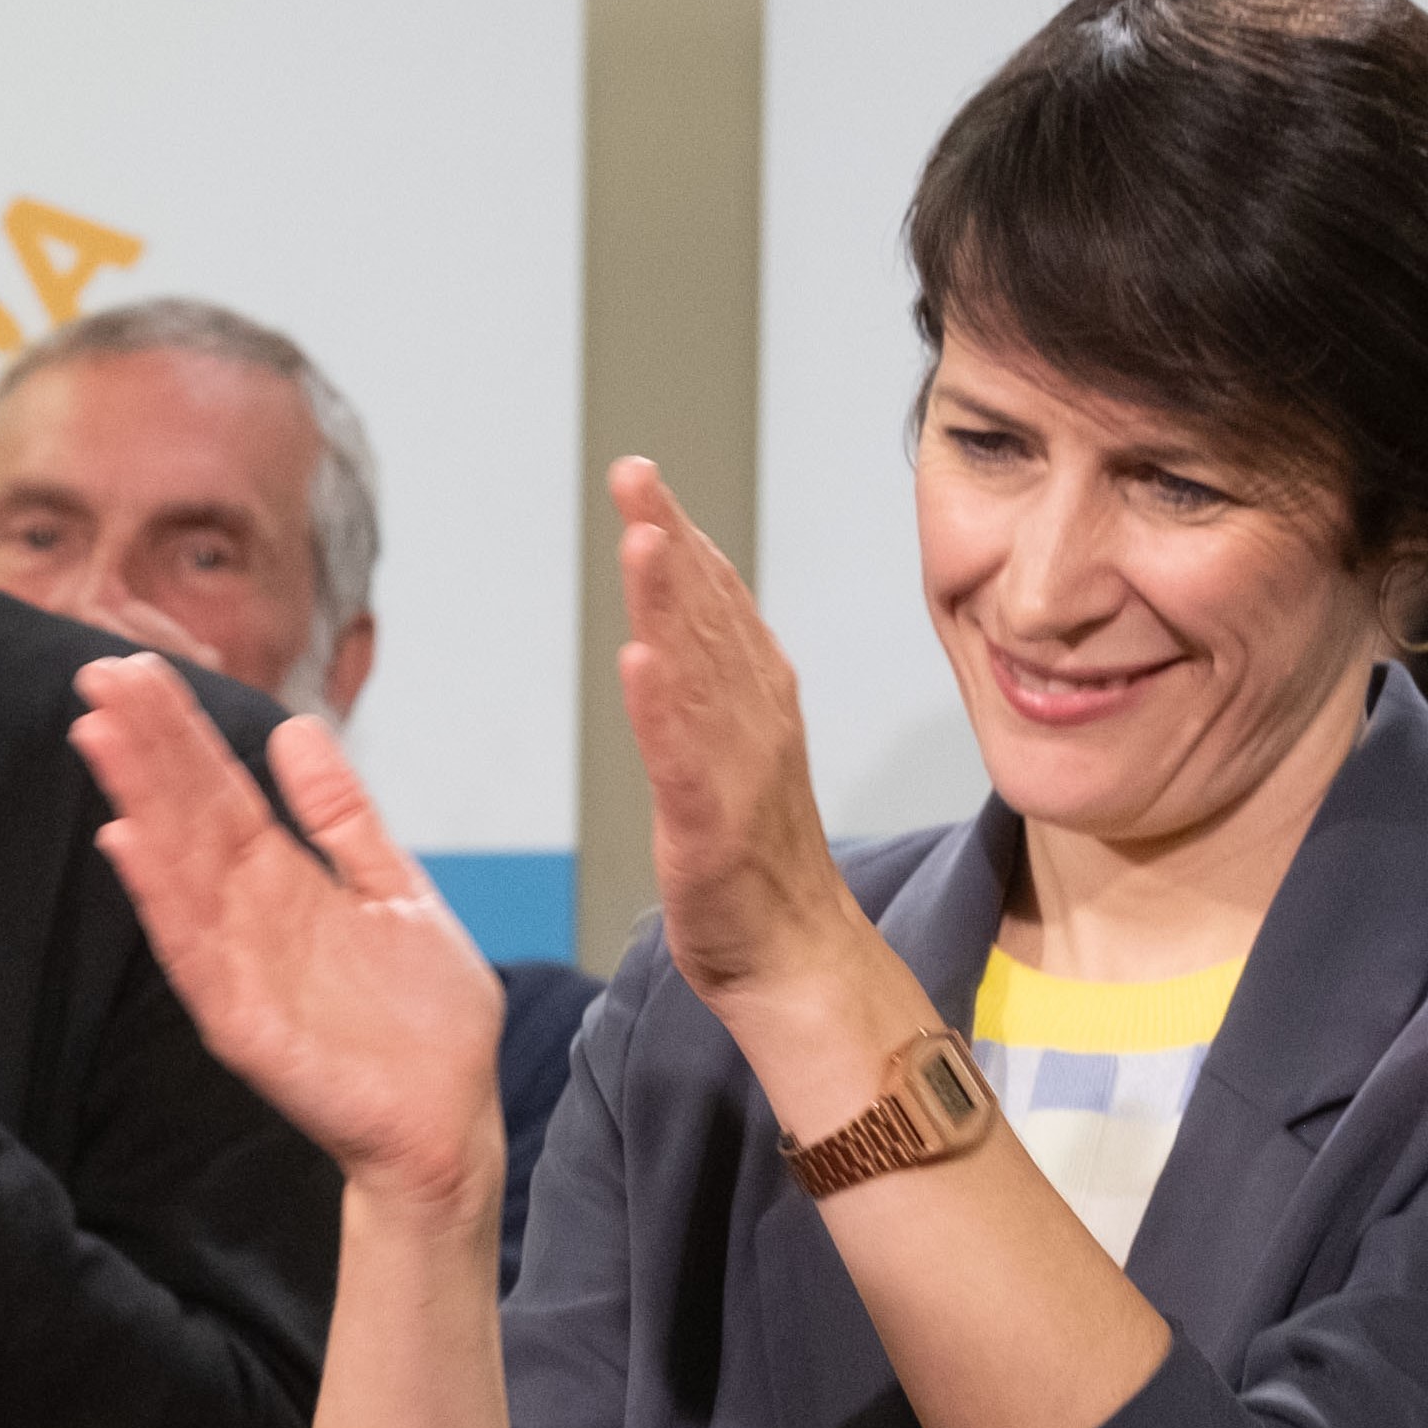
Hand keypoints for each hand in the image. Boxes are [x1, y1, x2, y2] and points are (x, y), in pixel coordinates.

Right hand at [73, 654, 511, 1214]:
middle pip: (189, 814)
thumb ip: (344, 817)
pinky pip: (193, 949)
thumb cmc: (425, 1024)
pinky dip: (160, 895)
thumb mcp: (396, 892)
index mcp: (285, 883)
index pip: (220, 792)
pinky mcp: (241, 1021)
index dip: (180, 732)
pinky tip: (129, 841)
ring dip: (137, 799)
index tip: (139, 671)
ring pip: (178, 867)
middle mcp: (250, 917)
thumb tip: (296, 730)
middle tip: (98, 674)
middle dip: (145, 744)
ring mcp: (239, 967)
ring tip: (98, 732)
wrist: (447, 1121)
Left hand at [611, 459, 886, 1033]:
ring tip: (643, 537)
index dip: (678, 537)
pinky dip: (664, 707)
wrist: (794, 955)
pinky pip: (686, 757)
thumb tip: (682, 627)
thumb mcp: (727, 757)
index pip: (714, 605)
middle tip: (633, 472)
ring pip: (699, 670)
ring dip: (671, 602)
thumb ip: (710, 692)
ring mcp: (736, 769)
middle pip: (707, 616)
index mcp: (753, 702)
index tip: (642, 477)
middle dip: (668, 538)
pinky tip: (640, 661)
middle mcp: (753, 719)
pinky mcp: (712, 826)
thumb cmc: (754, 863)